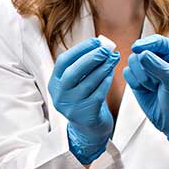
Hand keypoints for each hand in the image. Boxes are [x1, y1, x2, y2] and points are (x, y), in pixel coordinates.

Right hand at [48, 38, 119, 163]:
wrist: (89, 128)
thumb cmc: (84, 98)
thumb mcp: (76, 82)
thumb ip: (83, 65)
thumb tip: (100, 44)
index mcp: (54, 83)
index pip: (63, 61)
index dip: (80, 49)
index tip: (96, 41)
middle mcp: (60, 95)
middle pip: (73, 72)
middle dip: (91, 58)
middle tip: (106, 49)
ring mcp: (71, 107)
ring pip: (88, 83)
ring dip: (102, 68)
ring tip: (114, 58)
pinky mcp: (85, 115)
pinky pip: (98, 94)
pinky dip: (106, 81)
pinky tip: (112, 73)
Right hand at [123, 35, 168, 152]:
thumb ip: (158, 67)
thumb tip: (140, 54)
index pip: (157, 41)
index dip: (146, 44)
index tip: (137, 49)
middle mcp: (159, 57)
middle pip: (140, 51)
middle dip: (145, 67)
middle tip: (156, 82)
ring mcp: (147, 68)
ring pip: (132, 61)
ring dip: (140, 76)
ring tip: (153, 87)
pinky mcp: (137, 79)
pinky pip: (127, 73)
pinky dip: (134, 82)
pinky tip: (146, 90)